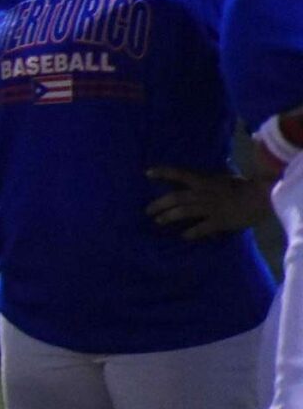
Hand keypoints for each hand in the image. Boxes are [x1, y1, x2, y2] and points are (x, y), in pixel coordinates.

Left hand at [145, 166, 270, 239]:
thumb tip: (208, 173)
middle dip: (158, 204)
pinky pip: (200, 228)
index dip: (163, 172)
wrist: (261, 197)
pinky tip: (184, 236)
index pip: (179, 173)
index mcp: (204, 180)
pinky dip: (191, 233)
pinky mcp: (218, 221)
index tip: (147, 173)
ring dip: (168, 217)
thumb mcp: (225, 177)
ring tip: (158, 221)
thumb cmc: (245, 185)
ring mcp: (209, 208)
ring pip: (182, 212)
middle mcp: (202, 193)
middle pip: (175, 198)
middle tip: (148, 211)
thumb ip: (212, 178)